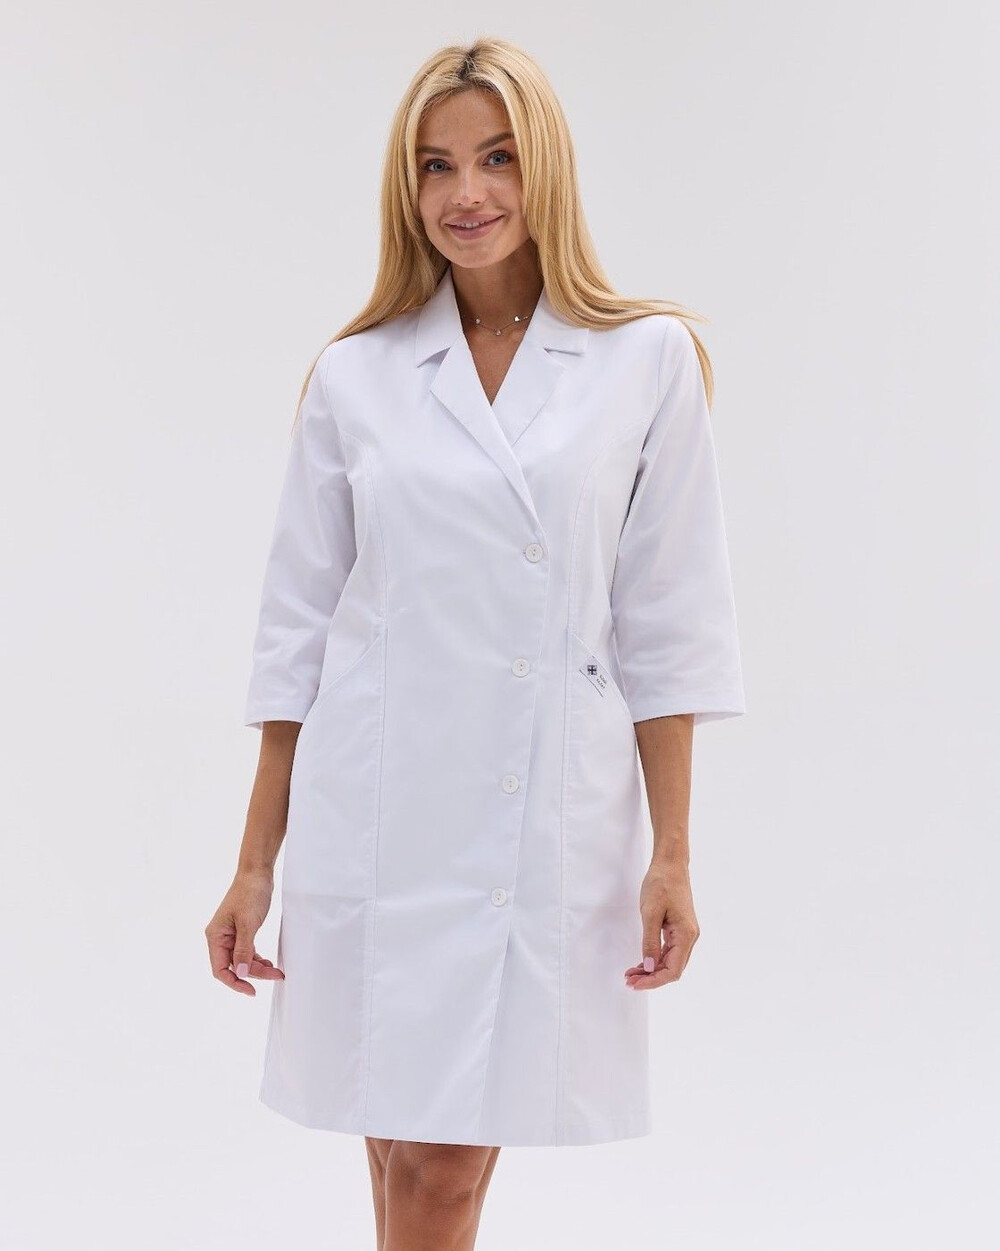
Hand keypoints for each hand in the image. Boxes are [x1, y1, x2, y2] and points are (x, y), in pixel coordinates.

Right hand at [205, 869, 285, 996]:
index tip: (251, 990)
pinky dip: (258, 959)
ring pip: (243, 961)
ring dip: (259, 967)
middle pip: (234, 966)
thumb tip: (239, 973)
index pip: (219, 969)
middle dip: (254, 974)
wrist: (257, 873)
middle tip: (276, 975)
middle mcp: (220, 938)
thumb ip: (243, 950)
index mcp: (215, 936)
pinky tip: (269, 963)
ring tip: (277, 971)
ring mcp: (231, 936)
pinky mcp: (242, 932)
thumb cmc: (250, 894)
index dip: (234, 982)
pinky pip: (248, 952)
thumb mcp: (248, 923)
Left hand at [624, 860, 699, 989]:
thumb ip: (650, 942)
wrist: (670, 864)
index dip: (654, 981)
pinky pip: (669, 951)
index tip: (636, 984)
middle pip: (673, 969)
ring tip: (632, 974)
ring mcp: (685, 934)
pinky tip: (642, 962)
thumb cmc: (661, 883)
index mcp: (686, 935)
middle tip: (629, 981)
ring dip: (652, 970)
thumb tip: (651, 967)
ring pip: (670, 961)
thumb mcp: (650, 913)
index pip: (673, 970)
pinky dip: (655, 959)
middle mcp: (689, 938)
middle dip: (651, 978)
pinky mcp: (679, 929)